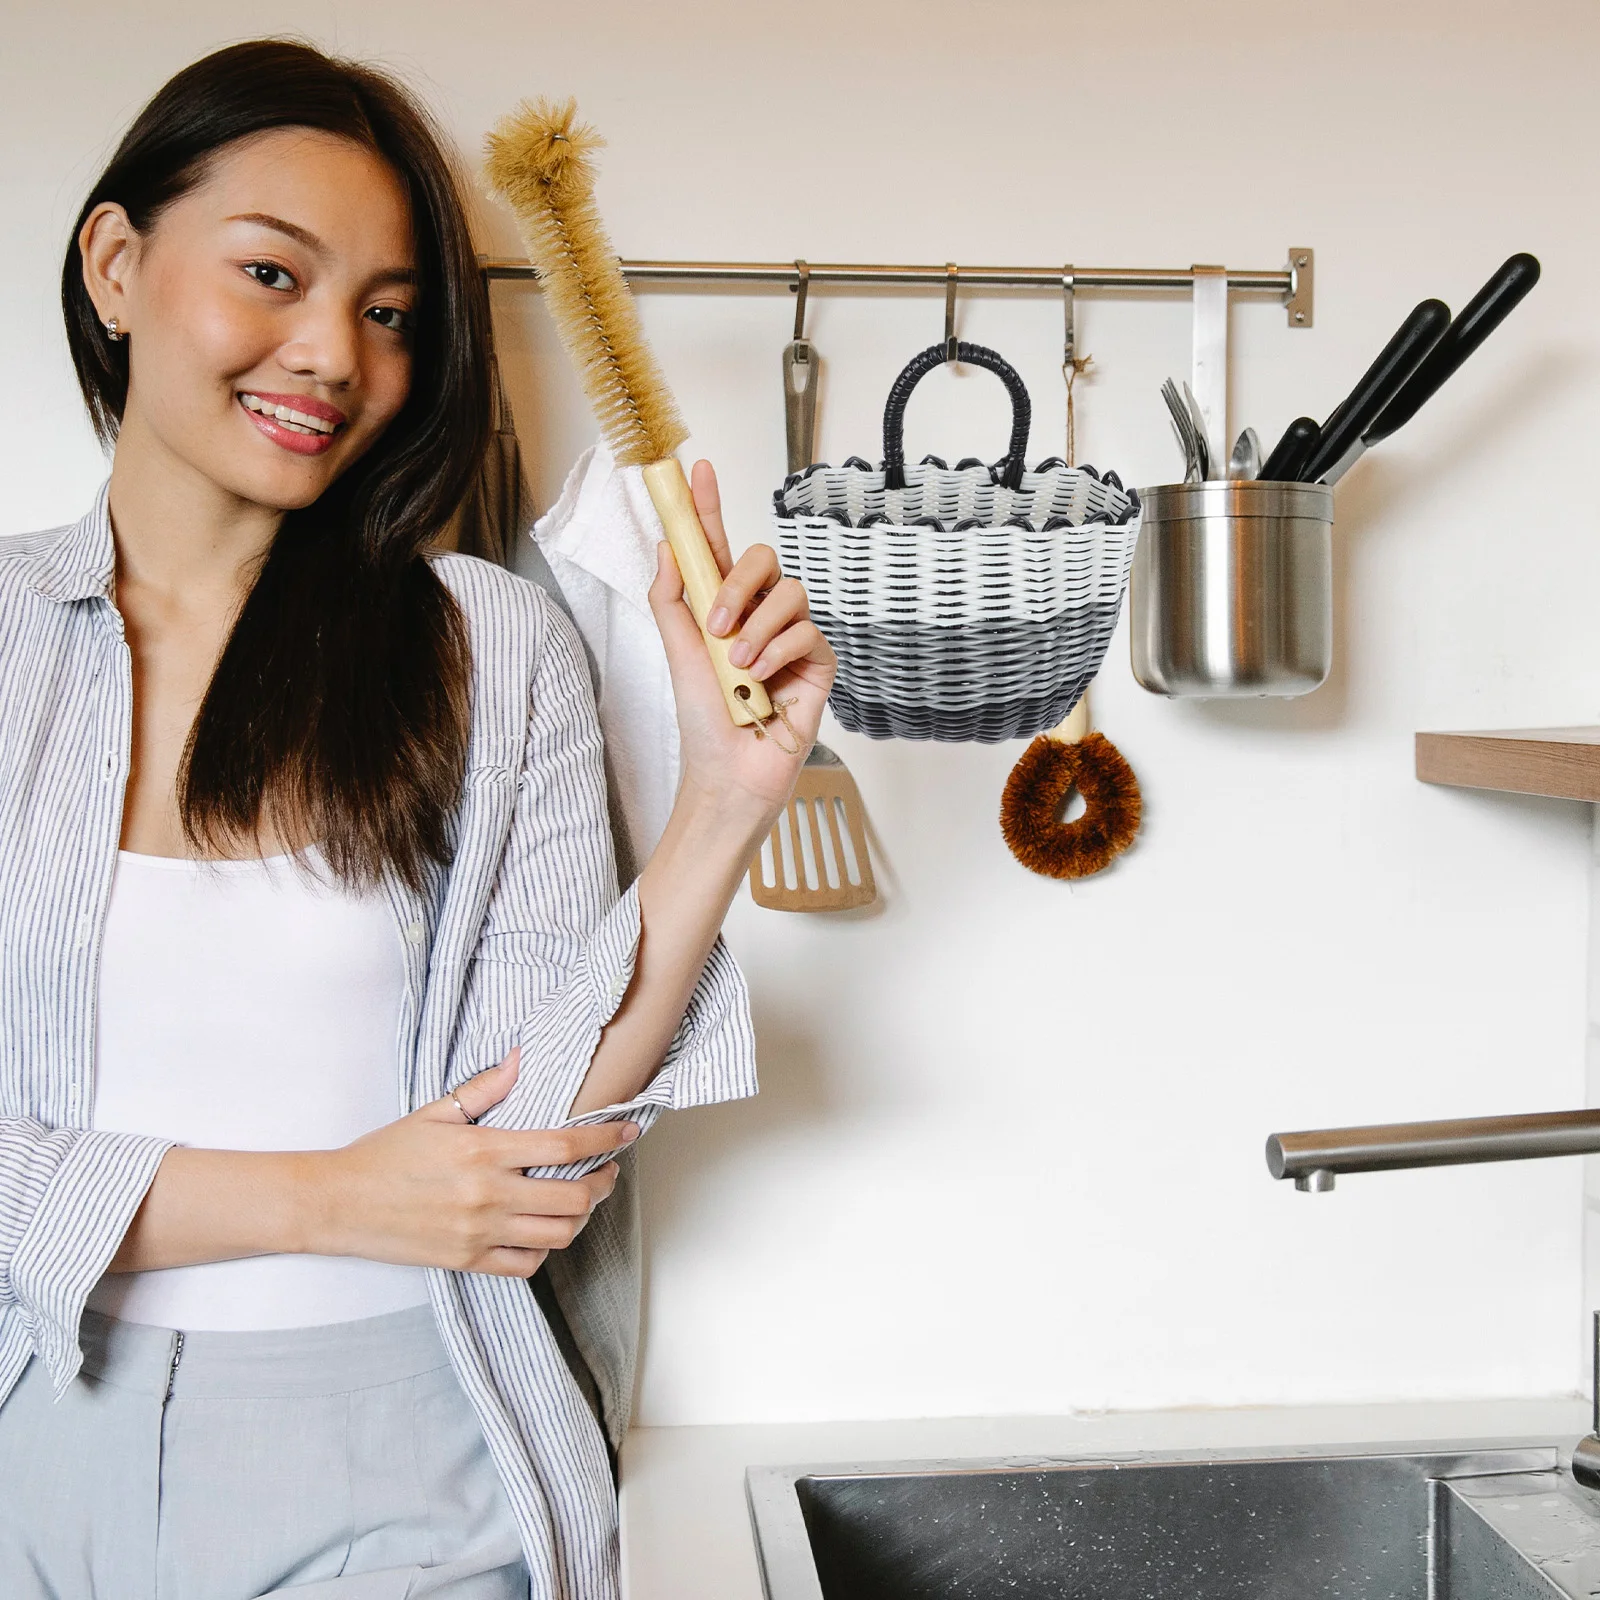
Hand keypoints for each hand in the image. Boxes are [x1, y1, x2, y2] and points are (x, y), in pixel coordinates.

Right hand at [314, 1050, 637, 1277]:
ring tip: (581, 1198)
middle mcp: (487, 1196)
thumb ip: (485, 1088)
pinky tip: (544, 1229)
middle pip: (573, 1198)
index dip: (603, 1139)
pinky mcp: (467, 1261)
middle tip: (607, 1170)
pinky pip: (525, 1265)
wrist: (338, 1204)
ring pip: (557, 1235)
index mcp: (482, 1150)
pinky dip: (545, 1249)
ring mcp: (478, 1233)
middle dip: (602, 1183)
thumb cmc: (385, 1153)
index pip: (562, 1147)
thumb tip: (522, 1057)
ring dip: (580, 1217)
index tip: (626, 1131)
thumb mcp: (434, 1112)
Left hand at [648, 459, 835, 813]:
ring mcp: (792, 637)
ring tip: (737, 665)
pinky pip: (807, 632)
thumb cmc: (703, 721)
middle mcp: (760, 616)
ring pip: (790, 593)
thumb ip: (670, 600)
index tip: (697, 470)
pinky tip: (760, 680)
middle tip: (716, 624)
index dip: (709, 507)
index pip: (719, 547)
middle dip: (738, 584)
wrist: (729, 773)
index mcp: (724, 608)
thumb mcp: (677, 654)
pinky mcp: (818, 663)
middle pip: (764, 559)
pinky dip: (778, 652)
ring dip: (757, 627)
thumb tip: (667, 547)